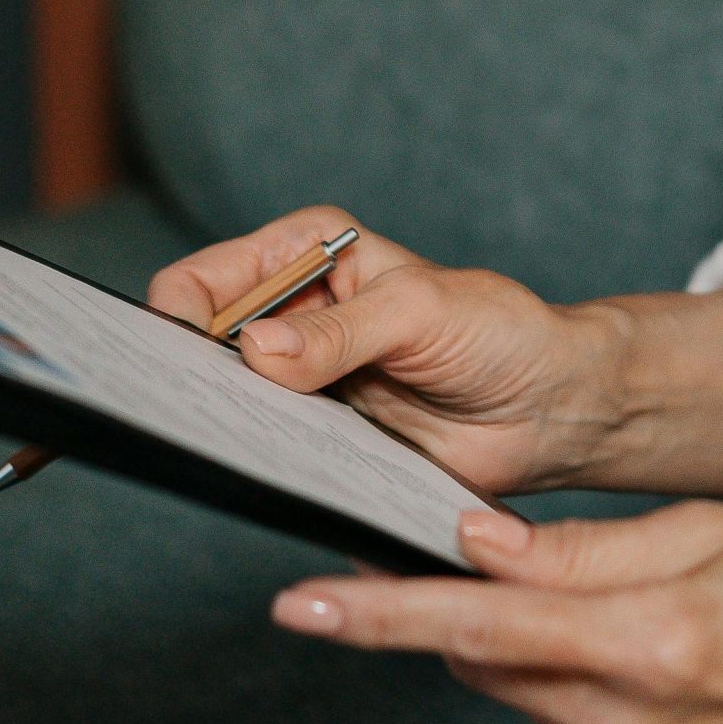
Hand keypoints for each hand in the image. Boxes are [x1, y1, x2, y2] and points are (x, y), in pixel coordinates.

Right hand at [148, 210, 627, 496]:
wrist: (547, 406)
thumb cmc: (499, 333)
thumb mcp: (420, 312)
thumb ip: (340, 333)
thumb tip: (256, 350)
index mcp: (305, 251)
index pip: (204, 280)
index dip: (176, 320)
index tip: (175, 365)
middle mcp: (290, 311)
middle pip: (196, 345)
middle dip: (186, 378)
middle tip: (189, 415)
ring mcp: (297, 377)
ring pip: (224, 404)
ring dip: (223, 426)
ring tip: (231, 445)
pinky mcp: (315, 436)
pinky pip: (264, 451)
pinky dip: (258, 462)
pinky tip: (265, 472)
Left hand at [270, 501, 722, 723]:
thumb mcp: (722, 528)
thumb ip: (591, 549)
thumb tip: (480, 550)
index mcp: (651, 641)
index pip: (481, 626)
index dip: (384, 612)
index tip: (300, 602)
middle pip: (492, 660)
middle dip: (457, 609)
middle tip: (451, 552)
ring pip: (531, 691)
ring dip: (532, 640)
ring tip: (613, 594)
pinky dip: (584, 680)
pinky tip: (656, 650)